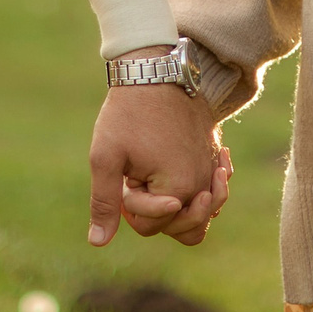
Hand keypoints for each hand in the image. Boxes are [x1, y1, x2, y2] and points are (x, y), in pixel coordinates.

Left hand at [87, 53, 225, 247]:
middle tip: (138, 182)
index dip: (128, 205)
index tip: (123, 174)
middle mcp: (204, 183)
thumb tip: (98, 242)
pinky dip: (199, 191)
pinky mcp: (214, 154)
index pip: (151, 226)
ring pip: (203, 214)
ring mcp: (212, 168)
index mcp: (179, 188)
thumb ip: (105, 202)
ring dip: (182, 209)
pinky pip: (212, 190)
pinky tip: (179, 173)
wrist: (155, 69)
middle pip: (185, 229)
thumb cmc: (127, 113)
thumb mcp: (106, 157)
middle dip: (157, 213)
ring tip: (161, 186)